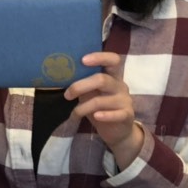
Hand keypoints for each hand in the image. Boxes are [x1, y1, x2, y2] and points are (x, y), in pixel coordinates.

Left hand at [65, 51, 143, 168]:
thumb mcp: (90, 92)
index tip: (82, 60)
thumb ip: (83, 82)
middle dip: (80, 86)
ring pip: (102, 100)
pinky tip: (95, 117)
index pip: (112, 60)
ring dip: (83, 107)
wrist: (117, 130)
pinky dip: (104, 115)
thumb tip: (60, 74)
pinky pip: (116, 114)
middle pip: (102, 80)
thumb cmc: (100, 107)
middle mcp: (120, 85)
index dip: (99, 57)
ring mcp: (125, 100)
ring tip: (74, 113)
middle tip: (67, 95)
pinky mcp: (127, 115)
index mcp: (112, 76)